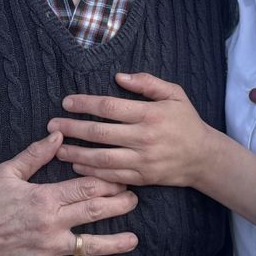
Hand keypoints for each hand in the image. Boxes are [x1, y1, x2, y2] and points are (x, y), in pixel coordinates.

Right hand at [0, 132, 138, 255]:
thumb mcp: (7, 173)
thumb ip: (34, 155)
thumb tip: (58, 136)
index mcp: (43, 198)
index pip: (86, 187)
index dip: (108, 182)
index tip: (123, 178)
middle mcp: (50, 224)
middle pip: (94, 212)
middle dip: (119, 205)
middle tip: (135, 199)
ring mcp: (47, 250)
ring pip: (90, 247)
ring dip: (115, 242)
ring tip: (133, 238)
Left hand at [47, 73, 216, 187]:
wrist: (203, 157)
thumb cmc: (186, 121)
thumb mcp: (174, 94)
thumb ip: (147, 83)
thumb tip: (119, 76)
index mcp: (149, 114)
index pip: (109, 107)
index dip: (85, 104)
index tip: (66, 102)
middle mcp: (144, 138)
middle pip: (100, 133)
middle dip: (72, 128)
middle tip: (52, 125)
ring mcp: (142, 161)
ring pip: (102, 158)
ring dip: (76, 153)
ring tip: (57, 148)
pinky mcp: (142, 178)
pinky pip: (111, 176)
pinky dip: (91, 171)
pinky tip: (76, 165)